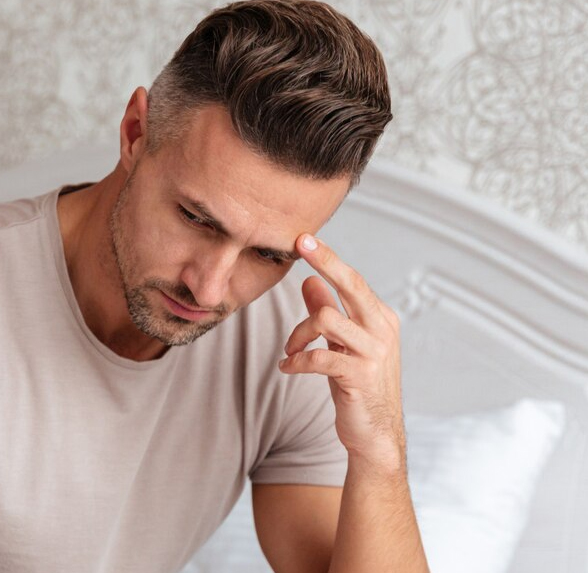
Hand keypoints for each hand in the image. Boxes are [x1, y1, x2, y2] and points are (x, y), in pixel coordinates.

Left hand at [279, 234, 405, 472]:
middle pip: (351, 284)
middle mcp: (381, 330)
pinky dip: (297, 361)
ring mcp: (374, 353)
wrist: (375, 433)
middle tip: (299, 245)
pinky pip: (319, 356)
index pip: (352, 279)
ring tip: (290, 351)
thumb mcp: (341, 343)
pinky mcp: (359, 376)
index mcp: (379, 317)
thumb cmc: (356, 385)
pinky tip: (287, 368)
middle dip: (325, 262)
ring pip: (326, 319)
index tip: (304, 237)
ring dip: (298, 335)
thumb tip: (308, 280)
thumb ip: (327, 311)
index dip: (328, 257)